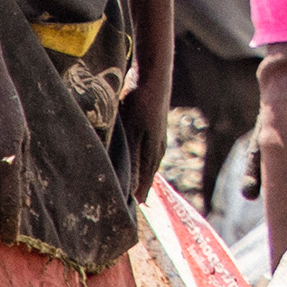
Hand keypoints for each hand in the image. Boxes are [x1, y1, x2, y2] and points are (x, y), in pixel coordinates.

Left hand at [110, 91, 164, 205]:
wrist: (154, 74)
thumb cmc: (139, 102)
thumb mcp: (131, 133)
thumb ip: (132, 162)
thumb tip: (132, 191)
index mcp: (152, 153)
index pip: (143, 183)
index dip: (136, 197)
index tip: (128, 213)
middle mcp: (158, 147)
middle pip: (147, 175)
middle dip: (140, 188)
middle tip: (133, 204)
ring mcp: (159, 135)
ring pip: (149, 162)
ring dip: (142, 174)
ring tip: (137, 186)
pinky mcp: (156, 124)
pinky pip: (150, 149)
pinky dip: (144, 160)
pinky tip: (140, 158)